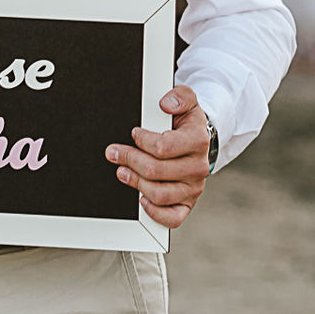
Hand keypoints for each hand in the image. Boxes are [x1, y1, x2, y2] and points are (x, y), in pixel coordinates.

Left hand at [108, 85, 209, 228]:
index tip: (134, 134)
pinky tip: (141, 199)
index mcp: (198, 141)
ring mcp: (193, 188)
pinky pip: (171, 218)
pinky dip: (154, 212)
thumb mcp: (186, 101)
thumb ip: (179, 96)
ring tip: (122, 171)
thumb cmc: (186, 124)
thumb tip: (166, 104)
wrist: (198, 141)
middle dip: (129, 160)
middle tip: (116, 153)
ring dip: (135, 182)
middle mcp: (198, 167)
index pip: (162, 147)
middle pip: (155, 171)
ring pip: (158, 194)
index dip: (142, 141)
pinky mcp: (188, 204)